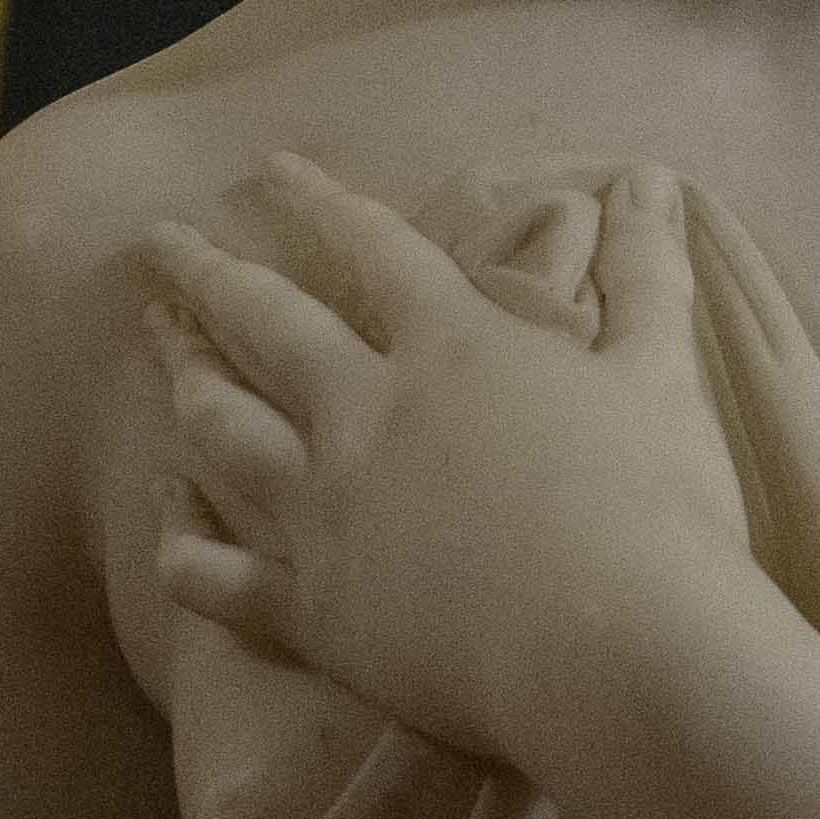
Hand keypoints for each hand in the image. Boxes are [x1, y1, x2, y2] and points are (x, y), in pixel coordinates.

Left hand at [145, 155, 759, 778]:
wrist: (611, 649)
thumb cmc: (654, 506)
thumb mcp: (661, 373)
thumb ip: (647, 272)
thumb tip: (650, 179)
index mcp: (451, 346)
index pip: (372, 248)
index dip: (318, 201)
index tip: (269, 169)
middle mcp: (365, 414)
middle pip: (266, 324)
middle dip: (206, 276)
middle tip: (158, 244)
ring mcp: (325, 512)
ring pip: (225, 430)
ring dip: (186, 380)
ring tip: (160, 349)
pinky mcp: (312, 610)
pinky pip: (218, 576)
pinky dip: (181, 542)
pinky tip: (163, 514)